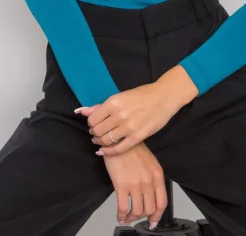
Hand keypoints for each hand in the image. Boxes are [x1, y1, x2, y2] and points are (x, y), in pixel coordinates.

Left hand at [74, 67, 197, 155]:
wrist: (163, 97)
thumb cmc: (142, 95)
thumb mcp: (120, 96)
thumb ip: (100, 106)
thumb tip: (82, 111)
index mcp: (113, 102)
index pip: (92, 119)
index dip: (91, 123)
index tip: (94, 124)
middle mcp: (119, 115)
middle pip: (97, 131)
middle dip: (94, 133)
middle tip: (97, 133)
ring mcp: (128, 127)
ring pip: (106, 140)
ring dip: (100, 142)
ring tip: (101, 140)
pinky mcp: (137, 137)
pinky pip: (118, 149)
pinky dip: (108, 151)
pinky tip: (105, 151)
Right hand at [101, 142, 167, 228]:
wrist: (119, 140)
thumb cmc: (133, 149)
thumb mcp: (149, 162)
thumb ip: (152, 178)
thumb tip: (150, 195)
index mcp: (157, 175)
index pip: (162, 202)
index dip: (158, 216)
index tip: (153, 222)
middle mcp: (149, 181)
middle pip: (150, 209)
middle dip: (143, 217)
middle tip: (137, 217)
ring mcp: (136, 184)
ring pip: (137, 211)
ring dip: (132, 217)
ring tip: (127, 217)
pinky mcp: (121, 186)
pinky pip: (123, 208)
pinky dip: (121, 216)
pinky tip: (120, 216)